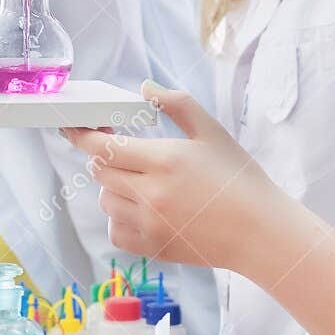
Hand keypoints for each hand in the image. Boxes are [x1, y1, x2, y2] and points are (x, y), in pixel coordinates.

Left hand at [62, 81, 289, 273]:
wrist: (261, 232)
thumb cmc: (239, 179)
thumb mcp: (212, 133)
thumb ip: (177, 104)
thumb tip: (145, 87)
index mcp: (164, 160)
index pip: (103, 148)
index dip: (82, 136)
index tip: (74, 128)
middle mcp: (151, 194)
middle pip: (100, 173)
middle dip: (105, 159)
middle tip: (125, 154)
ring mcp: (150, 224)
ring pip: (106, 201)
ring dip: (113, 188)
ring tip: (141, 183)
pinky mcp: (153, 248)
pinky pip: (115, 232)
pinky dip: (119, 219)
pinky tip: (142, 210)